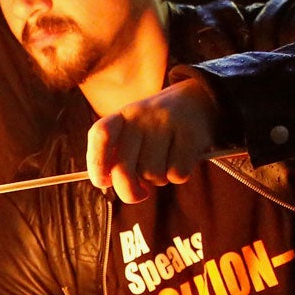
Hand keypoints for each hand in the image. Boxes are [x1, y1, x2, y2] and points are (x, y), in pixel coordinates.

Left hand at [85, 75, 219, 203]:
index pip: (100, 135)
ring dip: (158, 179)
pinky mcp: (190, 133)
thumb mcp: (132, 132)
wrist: (198, 101)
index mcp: (122, 116)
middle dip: (129, 191)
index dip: (96, 164)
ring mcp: (166, 122)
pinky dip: (178, 176)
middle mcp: (141, 115)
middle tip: (139, 193)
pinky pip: (176, 174)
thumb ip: (116, 155)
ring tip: (164, 164)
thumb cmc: (156, 129)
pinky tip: (180, 160)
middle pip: (124, 169)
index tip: (103, 182)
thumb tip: (107, 182)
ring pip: (152, 174)